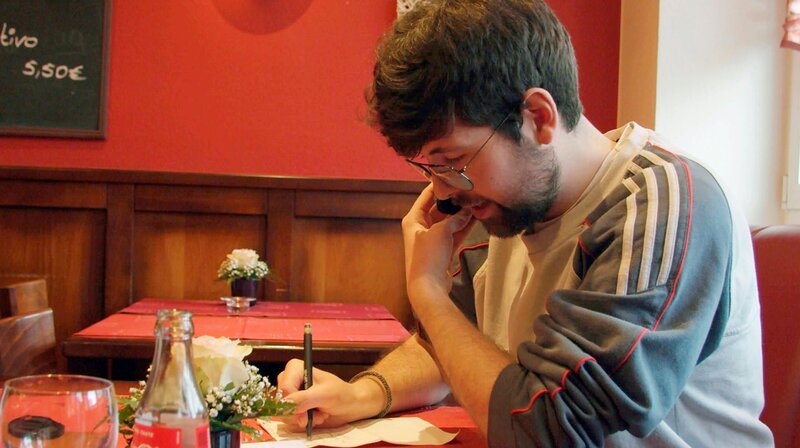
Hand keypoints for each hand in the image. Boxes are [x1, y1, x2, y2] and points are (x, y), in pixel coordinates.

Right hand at [277, 359, 382, 429]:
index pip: (284, 389)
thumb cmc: (341, 394)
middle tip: (315, 414)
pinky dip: (302, 420)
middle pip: (282, 401)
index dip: (292, 404)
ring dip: (302, 417)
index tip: (305, 414)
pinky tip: (315, 416)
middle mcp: (290, 378)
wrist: (349, 403)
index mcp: (296, 368)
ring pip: (284, 411)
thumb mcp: (325, 395)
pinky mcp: (293, 403)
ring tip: (319, 414)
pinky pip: (289, 416)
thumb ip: (305, 398)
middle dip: (299, 412)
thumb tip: (286, 404)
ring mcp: (291, 392)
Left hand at [401, 185, 473, 301]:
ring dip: (461, 214)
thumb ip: (455, 219)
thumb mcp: (441, 232)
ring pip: (448, 221)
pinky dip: (463, 227)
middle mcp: (420, 227)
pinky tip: (475, 218)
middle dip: (454, 201)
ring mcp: (431, 239)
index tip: (452, 176)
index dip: (439, 186)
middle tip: (469, 191)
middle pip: (439, 208)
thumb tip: (468, 211)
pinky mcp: (442, 249)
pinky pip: (453, 233)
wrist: (428, 286)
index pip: (426, 196)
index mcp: (413, 219)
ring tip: (475, 203)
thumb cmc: (428, 257)